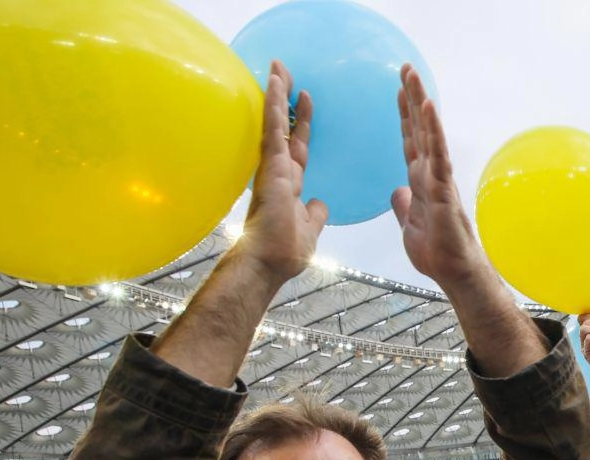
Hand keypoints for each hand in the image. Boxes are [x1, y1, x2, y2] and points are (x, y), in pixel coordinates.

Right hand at [239, 61, 328, 286]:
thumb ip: (315, 215)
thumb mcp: (310, 229)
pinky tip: (276, 81)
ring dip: (278, 94)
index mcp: (289, 186)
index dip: (302, 125)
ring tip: (279, 66)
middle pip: (285, 129)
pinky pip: (274, 128)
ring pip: (276, 123)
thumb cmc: (285, 253)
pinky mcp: (271, 166)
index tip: (306, 102)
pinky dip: (275, 104)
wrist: (269, 263)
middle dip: (287, 101)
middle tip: (285, 74)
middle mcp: (279, 172)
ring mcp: (273, 167)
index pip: (298, 148)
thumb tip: (320, 205)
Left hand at [391, 65, 490, 290]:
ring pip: (429, 134)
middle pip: (420, 128)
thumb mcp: (409, 226)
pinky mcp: (443, 188)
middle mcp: (430, 173)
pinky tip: (428, 107)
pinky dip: (433, 130)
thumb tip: (398, 192)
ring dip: (421, 104)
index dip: (404, 115)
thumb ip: (404, 206)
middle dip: (412, 97)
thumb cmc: (437, 252)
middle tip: (406, 67)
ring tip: (414, 77)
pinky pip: (437, 153)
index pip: (410, 140)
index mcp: (420, 180)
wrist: (452, 271)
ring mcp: (438, 178)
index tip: (400, 89)